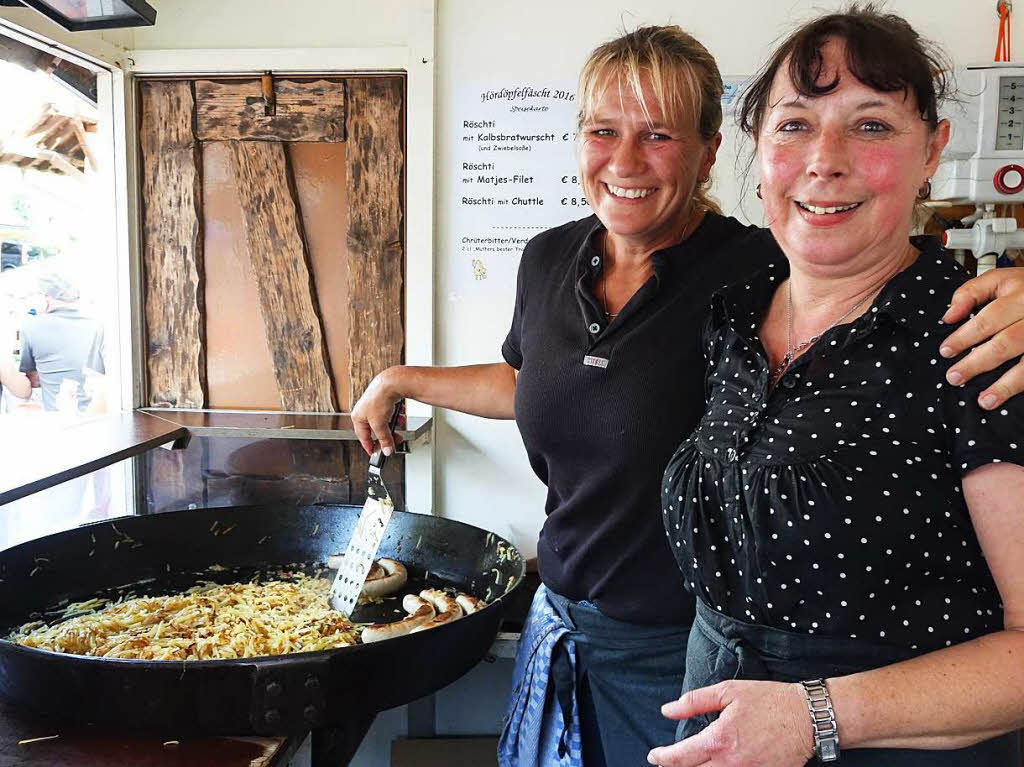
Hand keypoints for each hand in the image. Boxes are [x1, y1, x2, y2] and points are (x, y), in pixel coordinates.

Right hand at [351, 367, 403, 455]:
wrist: (392, 382)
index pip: (363, 437)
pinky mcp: (385, 400)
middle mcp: (364, 410)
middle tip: (394, 441)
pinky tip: (400, 415)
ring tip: (399, 424)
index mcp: (358, 416)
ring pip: (385, 422)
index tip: (376, 454)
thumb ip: (384, 439)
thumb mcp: (380, 425)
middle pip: (376, 430)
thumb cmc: (380, 399)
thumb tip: (387, 450)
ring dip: (393, 425)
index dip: (370, 447)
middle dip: (386, 436)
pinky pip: (391, 413)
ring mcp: (375, 405)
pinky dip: (396, 416)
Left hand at [647, 680, 813, 766]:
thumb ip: (694, 702)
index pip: (680, 757)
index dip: (663, 758)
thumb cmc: (769, 701)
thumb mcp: (728, 692)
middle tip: (666, 763)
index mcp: (719, 739)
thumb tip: (667, 710)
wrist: (808, 717)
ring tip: (687, 765)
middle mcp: (731, 764)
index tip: (654, 755)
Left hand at [940, 267, 1023, 408]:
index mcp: (1020, 296)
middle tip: (954, 377)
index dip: (964, 337)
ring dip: (1006, 385)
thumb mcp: (1000, 279)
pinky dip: (1023, 385)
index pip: (988, 320)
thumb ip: (971, 293)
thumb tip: (948, 316)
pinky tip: (1009, 397)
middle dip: (977, 363)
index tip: (946, 351)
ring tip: (985, 401)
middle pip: (1007, 343)